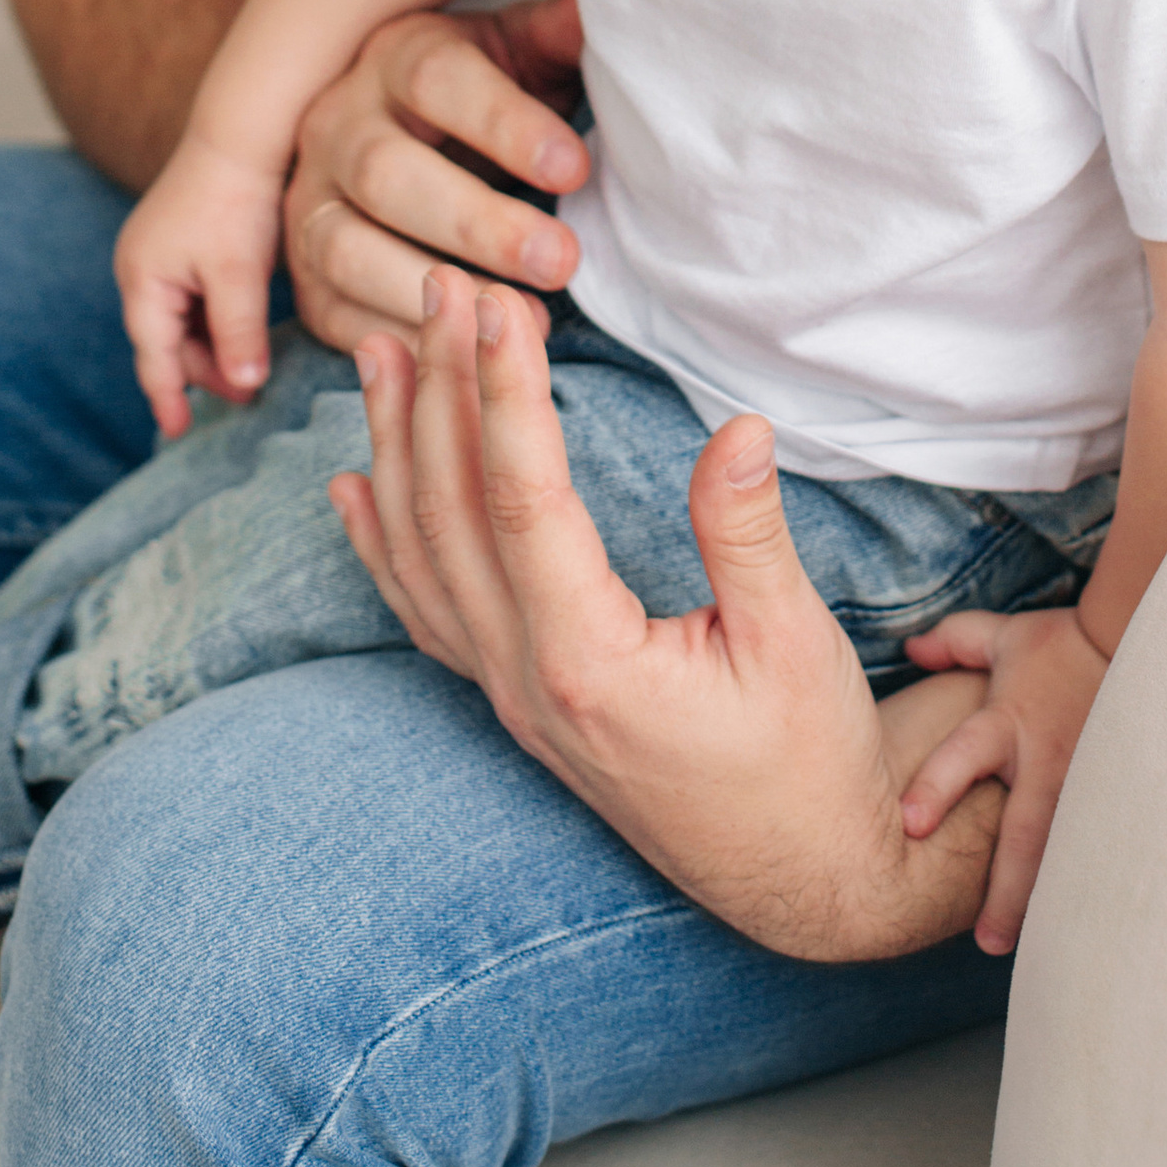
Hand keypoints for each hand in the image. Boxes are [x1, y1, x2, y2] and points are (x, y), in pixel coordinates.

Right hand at [112, 120, 287, 433]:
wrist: (242, 129)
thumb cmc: (236, 198)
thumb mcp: (239, 273)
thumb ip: (239, 333)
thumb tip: (245, 387)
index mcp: (142, 279)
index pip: (153, 356)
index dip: (168, 397)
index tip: (180, 433)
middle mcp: (140, 267)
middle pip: (167, 340)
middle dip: (203, 370)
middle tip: (247, 395)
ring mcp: (158, 251)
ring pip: (182, 319)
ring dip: (212, 345)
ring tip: (250, 368)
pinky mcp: (180, 239)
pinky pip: (191, 295)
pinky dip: (214, 317)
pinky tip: (244, 327)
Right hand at [280, 0, 592, 354]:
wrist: (407, 144)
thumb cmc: (484, 101)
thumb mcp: (523, 55)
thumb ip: (560, 38)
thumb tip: (605, 9)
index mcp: (398, 55)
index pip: (440, 79)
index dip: (504, 124)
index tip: (575, 168)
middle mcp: (337, 123)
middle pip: (387, 172)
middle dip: (477, 223)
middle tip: (562, 261)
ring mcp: (307, 202)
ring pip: (345, 247)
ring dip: (432, 292)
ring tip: (525, 320)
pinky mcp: (303, 277)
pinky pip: (333, 315)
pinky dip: (398, 341)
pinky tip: (469, 357)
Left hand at [324, 269, 1006, 960]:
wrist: (804, 879)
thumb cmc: (811, 764)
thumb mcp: (795, 644)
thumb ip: (749, 535)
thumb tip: (739, 426)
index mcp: (589, 662)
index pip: (523, 499)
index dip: (504, 393)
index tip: (498, 305)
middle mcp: (525, 680)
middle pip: (453, 512)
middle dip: (442, 389)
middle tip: (439, 286)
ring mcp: (510, 698)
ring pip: (423, 556)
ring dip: (399, 445)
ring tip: (384, 348)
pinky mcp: (518, 706)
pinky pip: (425, 613)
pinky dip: (381, 543)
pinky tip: (355, 486)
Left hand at [895, 604, 1111, 952]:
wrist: (1138, 643)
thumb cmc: (1062, 646)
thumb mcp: (1004, 636)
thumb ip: (954, 643)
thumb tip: (910, 649)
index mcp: (1006, 723)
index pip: (964, 756)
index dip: (938, 786)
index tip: (910, 824)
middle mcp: (1043, 763)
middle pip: (1023, 835)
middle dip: (1006, 891)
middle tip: (989, 942)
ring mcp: (1083, 785)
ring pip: (1066, 854)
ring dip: (1052, 902)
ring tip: (1042, 955)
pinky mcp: (1114, 796)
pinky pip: (1100, 847)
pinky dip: (1091, 886)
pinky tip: (1088, 928)